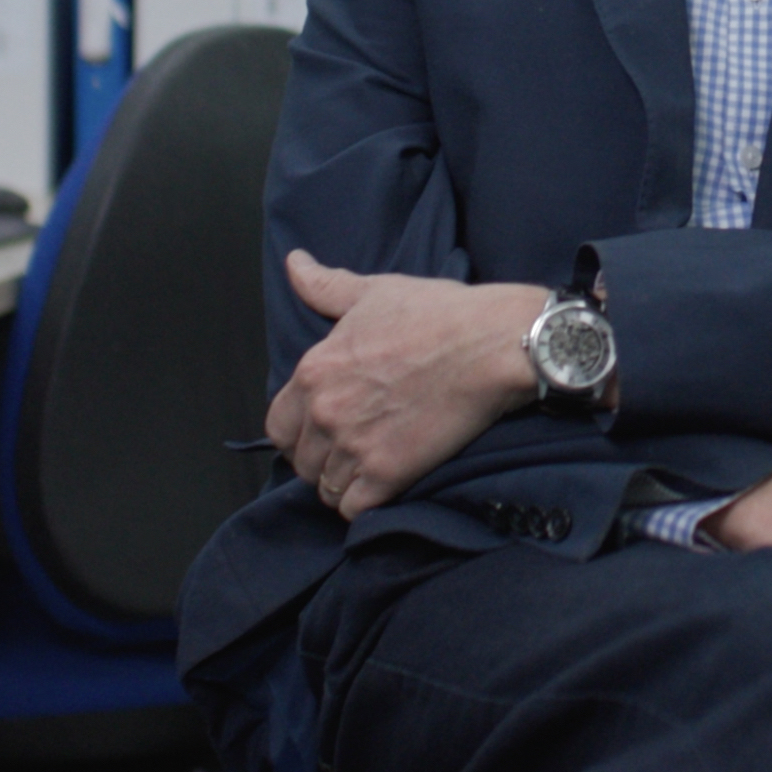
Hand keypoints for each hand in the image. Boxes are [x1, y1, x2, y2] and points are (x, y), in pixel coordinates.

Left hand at [266, 250, 546, 519]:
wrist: (493, 344)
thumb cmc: (438, 314)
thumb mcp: (375, 292)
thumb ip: (326, 286)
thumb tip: (294, 263)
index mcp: (314, 371)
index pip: (279, 424)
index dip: (301, 428)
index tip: (328, 425)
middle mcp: (325, 412)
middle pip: (300, 461)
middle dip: (322, 458)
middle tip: (354, 448)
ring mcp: (354, 445)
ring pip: (325, 488)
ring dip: (344, 482)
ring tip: (371, 468)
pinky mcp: (387, 473)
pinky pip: (353, 509)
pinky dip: (364, 503)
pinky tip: (384, 485)